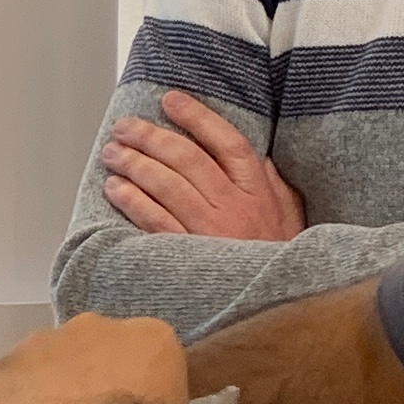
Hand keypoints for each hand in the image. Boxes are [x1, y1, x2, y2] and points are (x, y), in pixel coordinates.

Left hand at [102, 92, 304, 241]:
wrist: (278, 303)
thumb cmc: (277, 257)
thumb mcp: (291, 215)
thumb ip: (275, 183)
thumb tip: (258, 155)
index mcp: (259, 191)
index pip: (227, 142)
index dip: (197, 117)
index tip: (170, 100)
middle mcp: (234, 206)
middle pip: (187, 159)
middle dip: (151, 137)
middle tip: (125, 126)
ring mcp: (211, 231)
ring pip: (167, 186)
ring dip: (135, 164)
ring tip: (112, 153)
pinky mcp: (190, 255)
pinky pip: (156, 222)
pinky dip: (133, 201)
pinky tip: (115, 189)